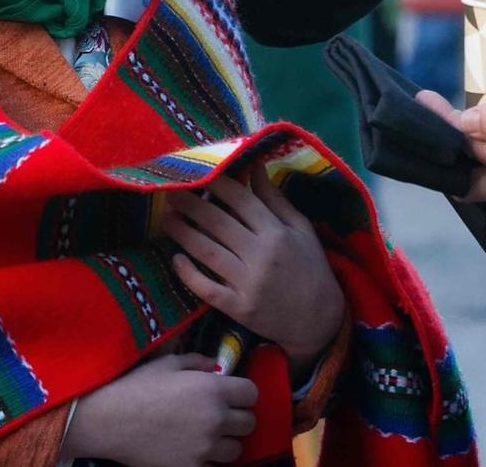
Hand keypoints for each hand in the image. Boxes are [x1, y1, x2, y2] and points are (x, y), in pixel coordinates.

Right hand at [61, 353, 257, 465]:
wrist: (109, 421)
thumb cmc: (137, 386)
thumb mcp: (168, 364)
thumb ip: (198, 362)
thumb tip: (217, 366)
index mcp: (213, 389)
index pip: (252, 393)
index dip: (243, 394)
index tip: (232, 395)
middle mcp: (216, 419)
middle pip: (249, 424)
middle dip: (237, 418)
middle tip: (220, 416)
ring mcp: (205, 448)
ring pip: (236, 450)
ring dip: (225, 442)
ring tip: (206, 437)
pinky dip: (208, 460)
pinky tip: (192, 451)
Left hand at [163, 168, 345, 368]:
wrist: (318, 319)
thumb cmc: (310, 267)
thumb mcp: (300, 229)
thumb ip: (275, 199)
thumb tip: (254, 167)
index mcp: (276, 232)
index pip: (240, 200)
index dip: (216, 184)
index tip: (197, 172)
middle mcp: (260, 255)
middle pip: (218, 223)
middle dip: (190, 204)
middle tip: (170, 190)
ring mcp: (248, 284)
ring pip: (207, 252)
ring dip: (183, 233)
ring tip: (166, 217)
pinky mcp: (238, 308)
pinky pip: (207, 289)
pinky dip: (189, 274)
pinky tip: (176, 259)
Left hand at [417, 73, 485, 202]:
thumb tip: (464, 125)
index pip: (471, 151)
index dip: (446, 125)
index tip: (425, 100)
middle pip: (470, 180)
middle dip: (446, 154)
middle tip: (426, 121)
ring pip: (484, 175)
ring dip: (464, 153)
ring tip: (442, 124)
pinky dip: (483, 151)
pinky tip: (473, 130)